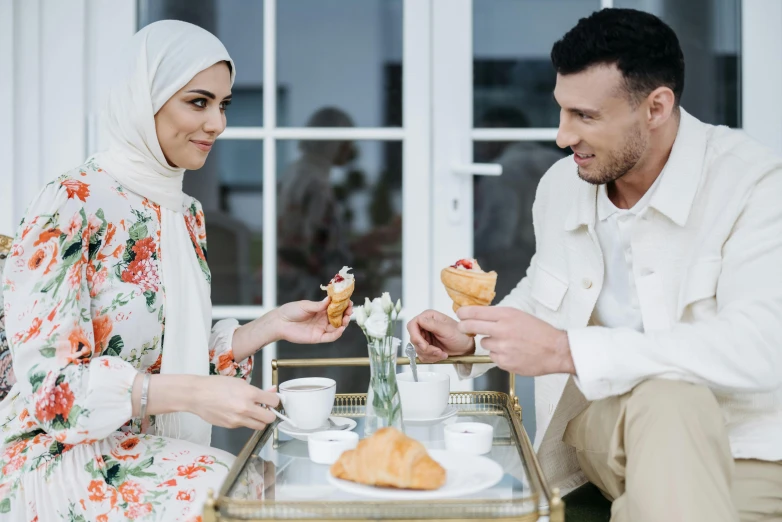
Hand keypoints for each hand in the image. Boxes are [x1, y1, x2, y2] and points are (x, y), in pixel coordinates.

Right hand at [191, 376, 279, 430]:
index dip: (274, 401)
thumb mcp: (239, 382)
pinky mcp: (231, 426)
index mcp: (250, 394)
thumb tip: (272, 391)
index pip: (273, 401)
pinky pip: (245, 426)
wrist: (197, 395)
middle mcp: (246, 408)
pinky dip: (246, 421)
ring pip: (259, 426)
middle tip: (265, 409)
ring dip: (259, 420)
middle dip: (270, 414)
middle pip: (269, 419)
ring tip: (252, 412)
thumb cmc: (216, 385)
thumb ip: (257, 390)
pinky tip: (238, 413)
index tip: (272, 400)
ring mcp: (238, 419)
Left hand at [273, 298, 352, 343]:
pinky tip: (341, 328)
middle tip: (350, 309)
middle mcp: (323, 319)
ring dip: (344, 323)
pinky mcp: (317, 337)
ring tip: (346, 318)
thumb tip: (330, 299)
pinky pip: (330, 337)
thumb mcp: (305, 305)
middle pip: (339, 317)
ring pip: (337, 327)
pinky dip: (337, 334)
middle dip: (346, 313)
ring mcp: (321, 328)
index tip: (348, 301)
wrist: (280, 322)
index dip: (343, 304)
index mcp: (321, 309)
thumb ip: (318, 305)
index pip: (335, 307)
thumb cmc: (291, 311)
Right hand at [406, 309, 474, 362]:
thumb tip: (420, 320)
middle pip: (414, 339)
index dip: (415, 336)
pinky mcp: (426, 346)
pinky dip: (431, 358)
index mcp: (428, 317)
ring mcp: (424, 337)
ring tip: (442, 353)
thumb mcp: (447, 330)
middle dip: (425, 348)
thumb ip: (433, 325)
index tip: (424, 345)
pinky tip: (440, 355)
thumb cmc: (460, 335)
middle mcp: (424, 326)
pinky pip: (422, 355)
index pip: (412, 325)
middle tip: (437, 351)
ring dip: (430, 354)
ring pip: (417, 349)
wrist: (466, 347)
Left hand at [456, 306, 574, 375]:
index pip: (475, 312)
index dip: (463, 313)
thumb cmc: (540, 332)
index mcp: (506, 315)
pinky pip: (493, 357)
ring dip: (490, 343)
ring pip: (484, 343)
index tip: (460, 314)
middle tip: (462, 327)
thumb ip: (499, 316)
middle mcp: (502, 330)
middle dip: (464, 327)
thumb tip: (480, 316)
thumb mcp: (519, 315)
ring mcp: (502, 347)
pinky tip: (512, 353)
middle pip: (471, 327)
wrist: (555, 350)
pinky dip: (499, 355)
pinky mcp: (504, 362)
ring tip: (507, 343)